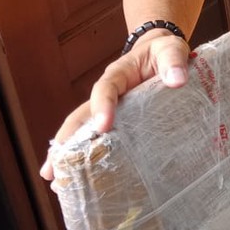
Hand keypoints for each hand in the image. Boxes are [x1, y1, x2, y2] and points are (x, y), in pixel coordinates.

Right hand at [39, 30, 191, 181]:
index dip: (102, 106)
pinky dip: (88, 155)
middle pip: (80, 116)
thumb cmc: (164, 52)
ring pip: (83, 131)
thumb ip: (173, 61)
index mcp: (119, 74)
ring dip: (67, 153)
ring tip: (54, 179)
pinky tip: (81, 177)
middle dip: (66, 141)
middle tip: (53, 168)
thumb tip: (177, 80)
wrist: (161, 54)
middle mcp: (107, 94)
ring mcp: (109, 109)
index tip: (103, 126)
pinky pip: (99, 138)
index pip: (106, 89)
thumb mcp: (170, 49)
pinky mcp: (118, 122)